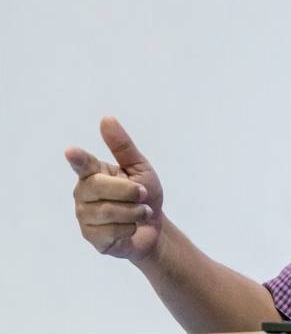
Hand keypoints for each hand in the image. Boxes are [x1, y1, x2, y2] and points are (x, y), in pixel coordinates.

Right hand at [65, 116, 163, 261]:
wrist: (153, 226)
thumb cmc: (144, 194)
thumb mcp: (140, 167)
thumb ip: (123, 146)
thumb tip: (106, 118)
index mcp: (93, 173)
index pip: (83, 164)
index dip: (78, 159)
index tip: (70, 151)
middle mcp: (83, 194)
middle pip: (100, 187)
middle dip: (129, 191)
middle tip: (143, 194)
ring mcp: (84, 217)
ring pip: (108, 211)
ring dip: (134, 211)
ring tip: (140, 212)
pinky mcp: (91, 237)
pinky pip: (112, 231)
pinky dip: (130, 228)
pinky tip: (130, 228)